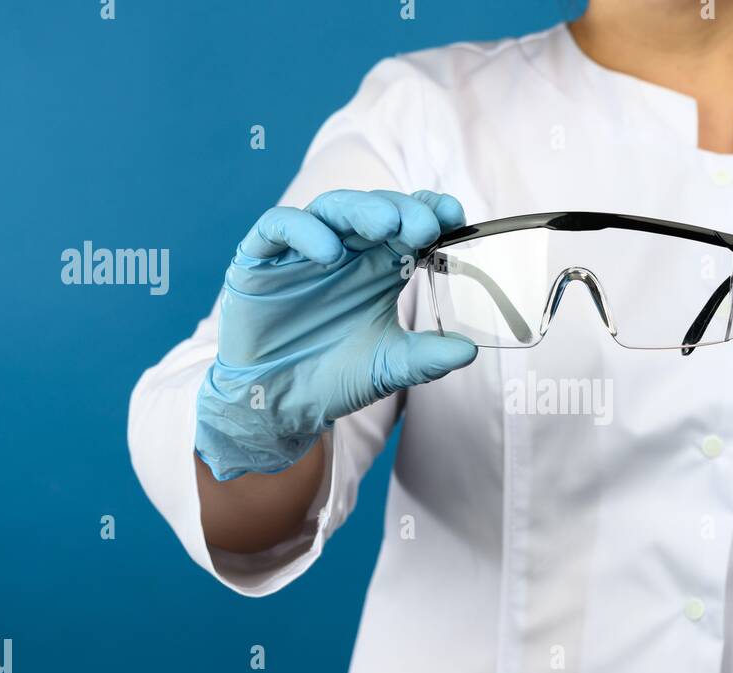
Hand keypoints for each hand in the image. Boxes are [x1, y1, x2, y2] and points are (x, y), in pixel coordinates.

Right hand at [195, 189, 474, 480]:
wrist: (277, 405)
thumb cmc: (333, 377)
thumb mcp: (388, 366)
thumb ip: (426, 357)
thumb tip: (470, 350)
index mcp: (380, 267)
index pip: (409, 224)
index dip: (432, 212)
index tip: (456, 216)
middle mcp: (346, 250)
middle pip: (376, 209)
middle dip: (402, 210)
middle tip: (424, 225)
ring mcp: (303, 250)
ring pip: (332, 207)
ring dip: (360, 210)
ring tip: (385, 225)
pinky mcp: (262, 258)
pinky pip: (280, 226)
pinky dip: (305, 231)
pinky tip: (329, 253)